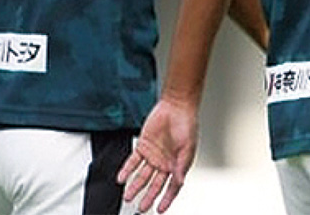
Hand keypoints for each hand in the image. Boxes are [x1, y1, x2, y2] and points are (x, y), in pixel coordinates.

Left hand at [117, 98, 199, 212]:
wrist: (176, 106)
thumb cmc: (186, 123)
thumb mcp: (188, 147)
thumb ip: (182, 166)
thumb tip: (179, 181)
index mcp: (177, 164)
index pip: (172, 186)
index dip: (167, 199)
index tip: (160, 209)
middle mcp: (164, 162)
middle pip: (155, 184)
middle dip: (148, 197)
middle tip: (141, 208)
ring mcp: (153, 155)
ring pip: (142, 175)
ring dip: (135, 186)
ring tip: (128, 196)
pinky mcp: (143, 146)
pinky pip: (133, 162)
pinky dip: (126, 170)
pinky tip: (122, 178)